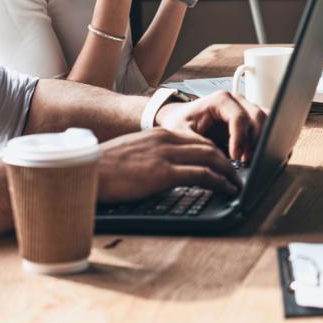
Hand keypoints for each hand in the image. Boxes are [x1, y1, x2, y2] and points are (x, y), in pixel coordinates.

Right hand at [96, 128, 240, 200]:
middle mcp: (165, 139)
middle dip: (226, 160)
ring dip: (228, 171)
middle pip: (208, 146)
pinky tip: (227, 189)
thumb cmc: (103, 168)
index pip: (196, 138)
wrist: (86, 171)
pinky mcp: (164, 173)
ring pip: (211, 157)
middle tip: (235, 173)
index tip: (222, 162)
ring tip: (236, 183)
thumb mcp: (131, 154)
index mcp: (158, 133)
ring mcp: (166, 155)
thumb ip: (151, 156)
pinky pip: (202, 175)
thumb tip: (160, 170)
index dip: (213, 151)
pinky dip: (220, 181)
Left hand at [156, 90, 267, 162]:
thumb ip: (199, 144)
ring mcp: (244, 107)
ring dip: (259, 140)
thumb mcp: (182, 134)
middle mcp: (236, 100)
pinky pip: (264, 124)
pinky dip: (261, 138)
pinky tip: (250, 152)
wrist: (179, 118)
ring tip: (246, 158)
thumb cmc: (180, 122)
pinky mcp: (248, 116)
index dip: (240, 139)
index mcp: (220, 99)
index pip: (239, 117)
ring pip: (264, 120)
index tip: (236, 157)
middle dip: (253, 141)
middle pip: (257, 117)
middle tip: (244, 160)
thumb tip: (216, 159)